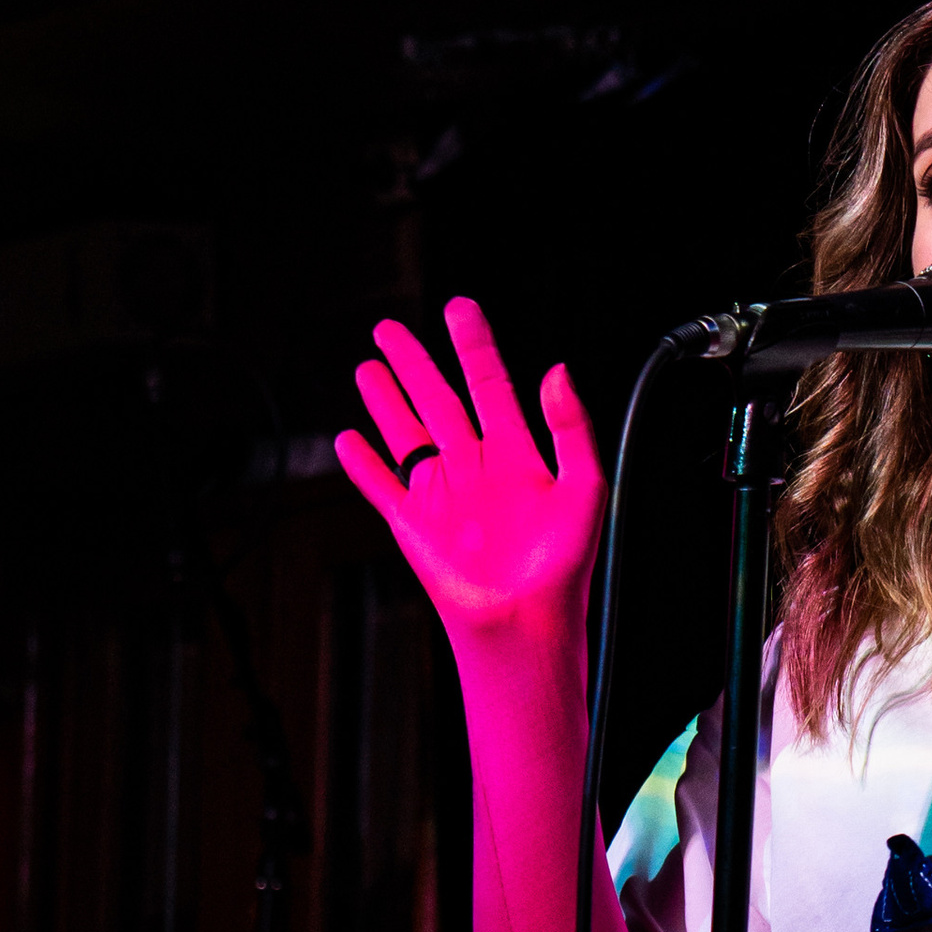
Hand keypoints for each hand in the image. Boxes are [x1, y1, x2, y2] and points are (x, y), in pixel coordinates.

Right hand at [334, 298, 604, 650]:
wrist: (525, 622)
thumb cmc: (562, 566)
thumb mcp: (583, 488)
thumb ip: (571, 428)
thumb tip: (557, 372)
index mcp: (516, 454)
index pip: (489, 384)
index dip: (474, 345)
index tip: (459, 308)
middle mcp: (476, 467)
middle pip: (438, 401)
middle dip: (415, 363)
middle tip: (391, 328)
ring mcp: (442, 495)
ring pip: (406, 434)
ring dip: (386, 401)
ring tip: (368, 367)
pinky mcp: (414, 525)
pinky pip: (382, 486)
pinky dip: (363, 464)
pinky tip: (348, 440)